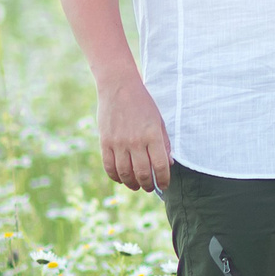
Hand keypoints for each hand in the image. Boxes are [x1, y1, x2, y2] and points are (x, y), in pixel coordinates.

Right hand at [97, 76, 172, 191]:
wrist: (119, 87)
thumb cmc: (143, 104)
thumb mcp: (159, 121)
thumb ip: (164, 143)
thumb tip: (168, 164)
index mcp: (153, 135)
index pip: (161, 166)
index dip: (164, 180)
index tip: (164, 185)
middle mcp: (136, 141)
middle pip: (143, 173)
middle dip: (148, 185)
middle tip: (150, 188)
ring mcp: (119, 143)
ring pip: (126, 174)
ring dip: (132, 184)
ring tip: (136, 186)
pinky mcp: (105, 142)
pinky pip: (109, 167)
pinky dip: (116, 177)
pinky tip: (121, 178)